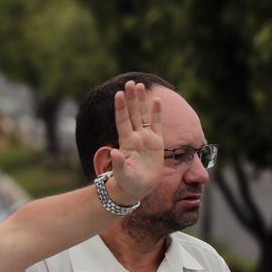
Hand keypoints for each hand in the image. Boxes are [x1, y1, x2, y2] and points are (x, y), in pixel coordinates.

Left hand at [106, 80, 164, 202]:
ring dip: (141, 101)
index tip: (118, 94)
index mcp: (126, 142)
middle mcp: (135, 137)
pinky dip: (156, 112)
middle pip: (132, 113)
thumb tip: (114, 152)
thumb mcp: (122, 175)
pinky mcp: (156, 142)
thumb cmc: (127, 183)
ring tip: (139, 85)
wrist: (136, 188)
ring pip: (143, 115)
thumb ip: (119, 164)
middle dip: (131, 98)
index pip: (122, 121)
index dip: (121, 107)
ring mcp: (146, 138)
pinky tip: (156, 100)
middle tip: (130, 82)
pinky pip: (157, 124)